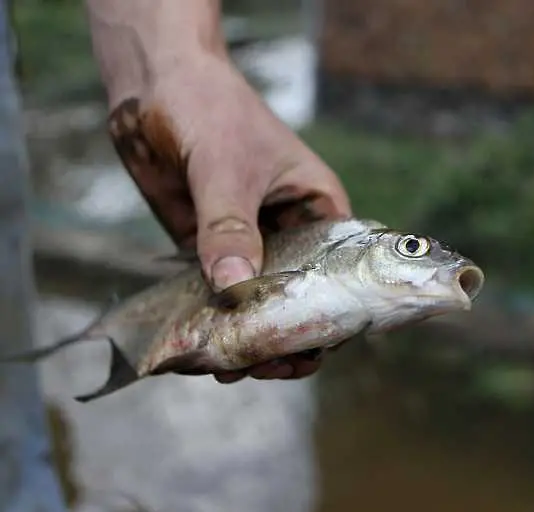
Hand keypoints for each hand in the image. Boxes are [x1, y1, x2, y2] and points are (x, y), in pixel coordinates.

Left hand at [106, 52, 350, 383]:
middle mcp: (291, 234)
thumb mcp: (226, 168)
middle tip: (266, 366)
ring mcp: (251, 244)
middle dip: (287, 336)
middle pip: (301, 298)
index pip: (340, 273)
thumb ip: (229, 226)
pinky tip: (204, 350)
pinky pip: (218, 294)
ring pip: (260, 303)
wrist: (155, 85)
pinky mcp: (211, 248)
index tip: (313, 349)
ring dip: (249, 337)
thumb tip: (233, 288)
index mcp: (318, 210)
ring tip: (232, 367)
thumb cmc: (211, 108)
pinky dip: (213, 322)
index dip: (334, 314)